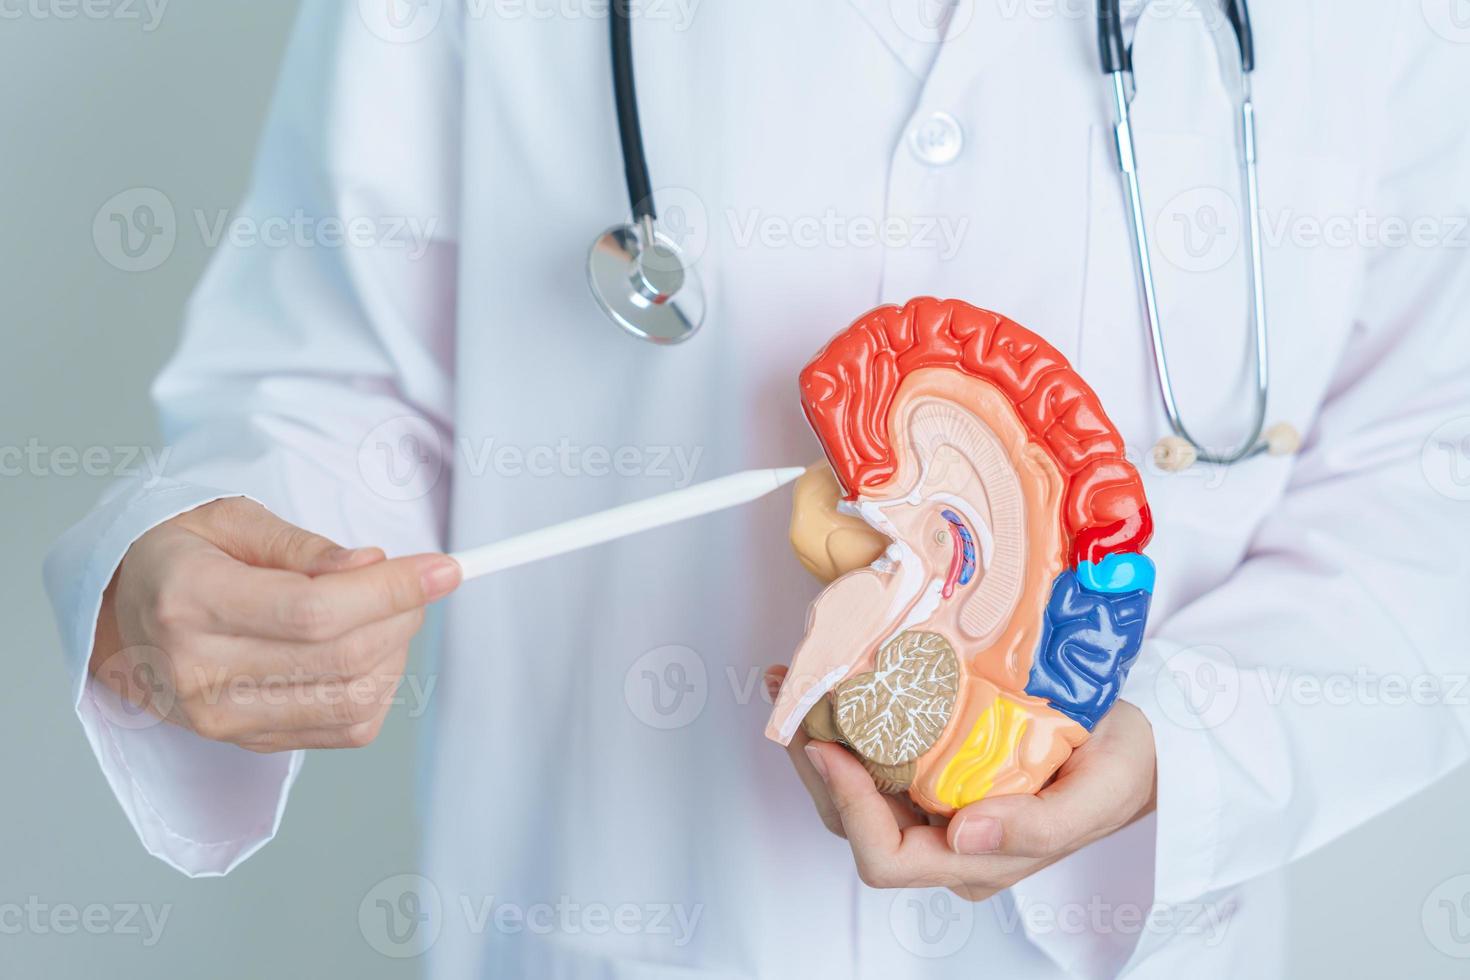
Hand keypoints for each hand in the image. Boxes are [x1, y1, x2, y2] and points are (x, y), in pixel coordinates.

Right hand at [90, 497, 461, 751]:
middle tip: (419, 579)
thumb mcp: (230, 521)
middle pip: (341, 656)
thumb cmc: (181, 558)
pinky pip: (347, 729)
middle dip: (404, 613)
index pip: (314, 610)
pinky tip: (371, 648)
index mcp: (189, 603)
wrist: (122, 622)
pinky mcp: (252, 745)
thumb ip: (300, 544)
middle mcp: (200, 673)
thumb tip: (370, 564)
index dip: (391, 591)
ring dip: (397, 651)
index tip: (444, 568)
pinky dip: (381, 686)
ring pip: (353, 699)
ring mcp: (224, 720)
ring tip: (390, 609)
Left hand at [766, 666, 1156, 900]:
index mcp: (979, 861)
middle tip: (793, 702)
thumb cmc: (1128, 768)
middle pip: (853, 823)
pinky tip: (828, 684)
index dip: (849, 808)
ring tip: (794, 684)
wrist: (1147, 738)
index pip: (887, 859)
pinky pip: (876, 755)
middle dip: (814, 767)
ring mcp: (938, 804)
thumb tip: (963, 835)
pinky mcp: (937, 766)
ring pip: (853, 789)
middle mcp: (948, 840)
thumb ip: (1037, 828)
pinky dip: (844, 722)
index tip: (830, 747)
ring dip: (818, 739)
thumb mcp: (1098, 795)